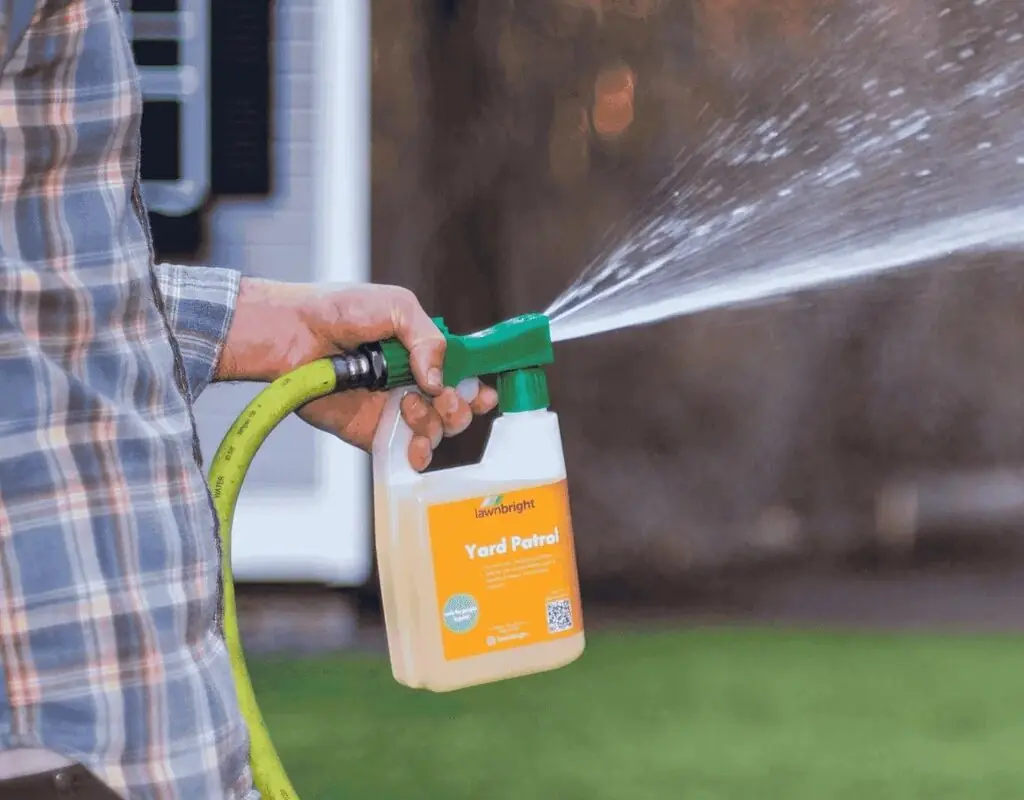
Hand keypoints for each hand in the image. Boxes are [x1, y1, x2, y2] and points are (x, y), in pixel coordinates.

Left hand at [217, 279, 497, 469]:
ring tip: (406, 405)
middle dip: (459, 408)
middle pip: (457, 410)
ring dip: (433, 424)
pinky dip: (417, 455)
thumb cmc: (338, 309)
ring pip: (435, 432)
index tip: (485, 393)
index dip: (479, 387)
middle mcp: (412, 384)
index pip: (464, 376)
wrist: (291, 332)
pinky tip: (415, 451)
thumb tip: (439, 380)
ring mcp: (392, 411)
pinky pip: (402, 453)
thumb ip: (428, 339)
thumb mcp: (396, 307)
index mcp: (423, 353)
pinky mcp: (369, 432)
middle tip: (444, 398)